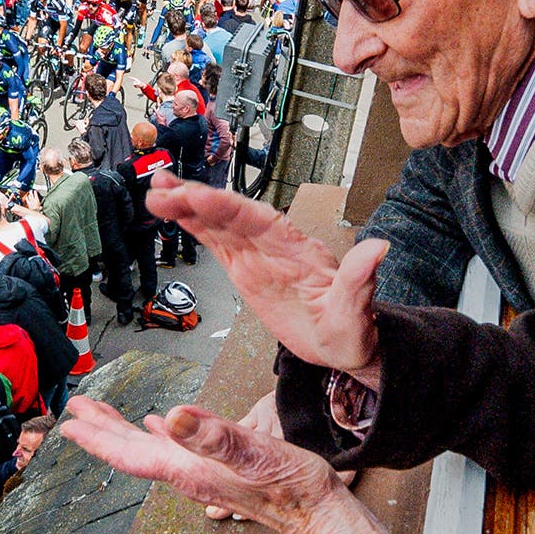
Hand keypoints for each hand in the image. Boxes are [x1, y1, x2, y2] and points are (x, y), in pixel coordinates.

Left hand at [61, 398, 343, 533]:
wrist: (318, 514)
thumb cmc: (292, 486)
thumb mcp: (253, 453)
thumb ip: (212, 436)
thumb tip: (171, 416)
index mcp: (187, 469)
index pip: (128, 454)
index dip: (96, 438)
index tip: (68, 423)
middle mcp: (188, 474)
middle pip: (131, 452)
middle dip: (101, 430)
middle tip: (74, 408)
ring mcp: (202, 474)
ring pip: (150, 449)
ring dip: (123, 431)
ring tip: (103, 414)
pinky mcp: (218, 471)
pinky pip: (176, 448)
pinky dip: (159, 433)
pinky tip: (160, 424)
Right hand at [143, 174, 383, 383]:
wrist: (343, 345)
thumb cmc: (352, 330)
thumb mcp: (357, 312)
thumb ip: (361, 280)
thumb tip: (379, 248)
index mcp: (297, 250)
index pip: (257, 221)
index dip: (226, 207)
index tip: (199, 197)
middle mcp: (274, 245)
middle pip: (230, 214)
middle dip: (196, 200)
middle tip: (162, 188)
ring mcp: (257, 255)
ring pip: (218, 223)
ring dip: (187, 206)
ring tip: (156, 192)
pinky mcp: (244, 269)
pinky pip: (215, 242)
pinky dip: (192, 226)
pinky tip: (170, 213)